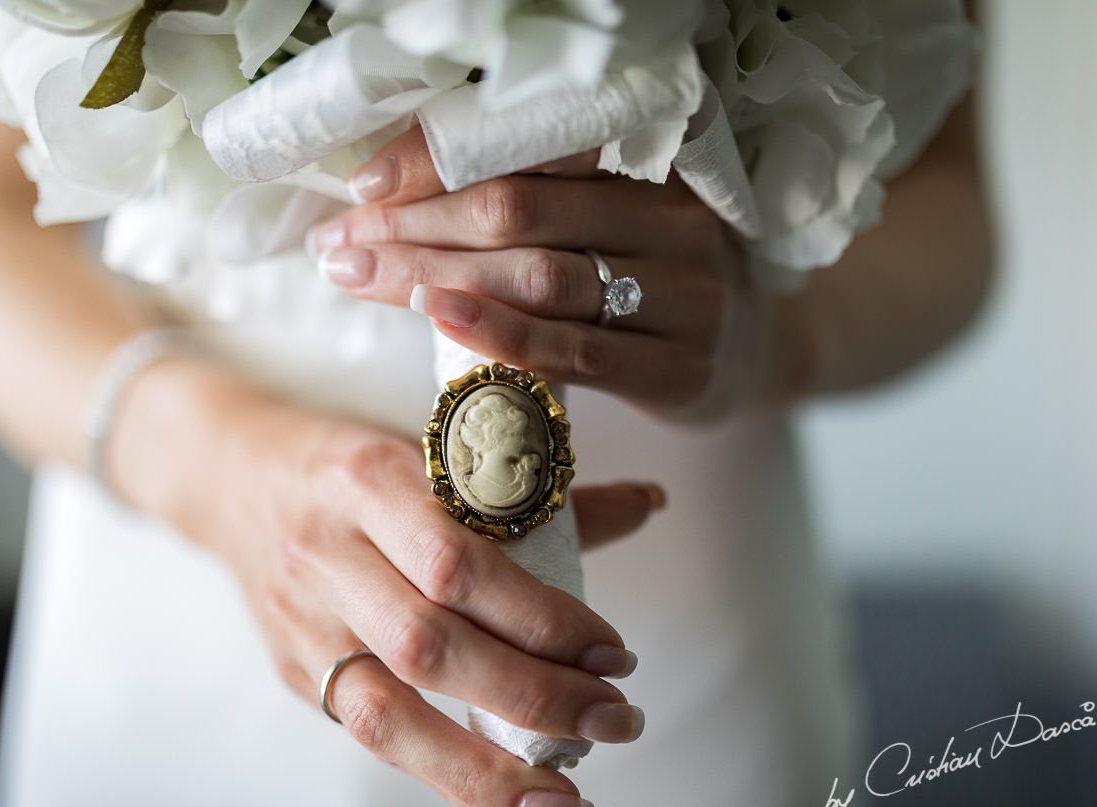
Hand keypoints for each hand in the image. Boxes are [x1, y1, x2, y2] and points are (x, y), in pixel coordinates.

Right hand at [125, 362, 659, 806]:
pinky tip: (506, 791)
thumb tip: (647, 503)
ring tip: (565, 804)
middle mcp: (327, 553)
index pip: (459, 563)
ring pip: (388, 713)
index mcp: (369, 479)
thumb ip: (535, 491)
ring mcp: (301, 621)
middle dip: (534, 697)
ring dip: (485, 770)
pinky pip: (370, 734)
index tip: (613, 650)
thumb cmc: (350, 460)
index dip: (541, 617)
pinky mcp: (294, 670)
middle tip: (616, 718)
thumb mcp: (431, 448)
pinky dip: (443, 770)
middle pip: (429, 646)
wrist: (229, 474)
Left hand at [307, 127, 759, 414]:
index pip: (530, 149)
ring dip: (436, 276)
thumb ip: (537, 205)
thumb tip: (394, 198)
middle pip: (522, 210)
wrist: (753, 358)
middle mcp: (674, 223)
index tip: (365, 185)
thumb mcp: (614, 224)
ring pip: (539, 276)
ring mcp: (685, 297)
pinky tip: (438, 318)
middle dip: (417, 224)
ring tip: (363, 277)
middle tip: (343, 241)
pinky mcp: (679, 368)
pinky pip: (575, 351)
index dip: (440, 161)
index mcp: (652, 165)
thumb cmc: (654, 285)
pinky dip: (499, 334)